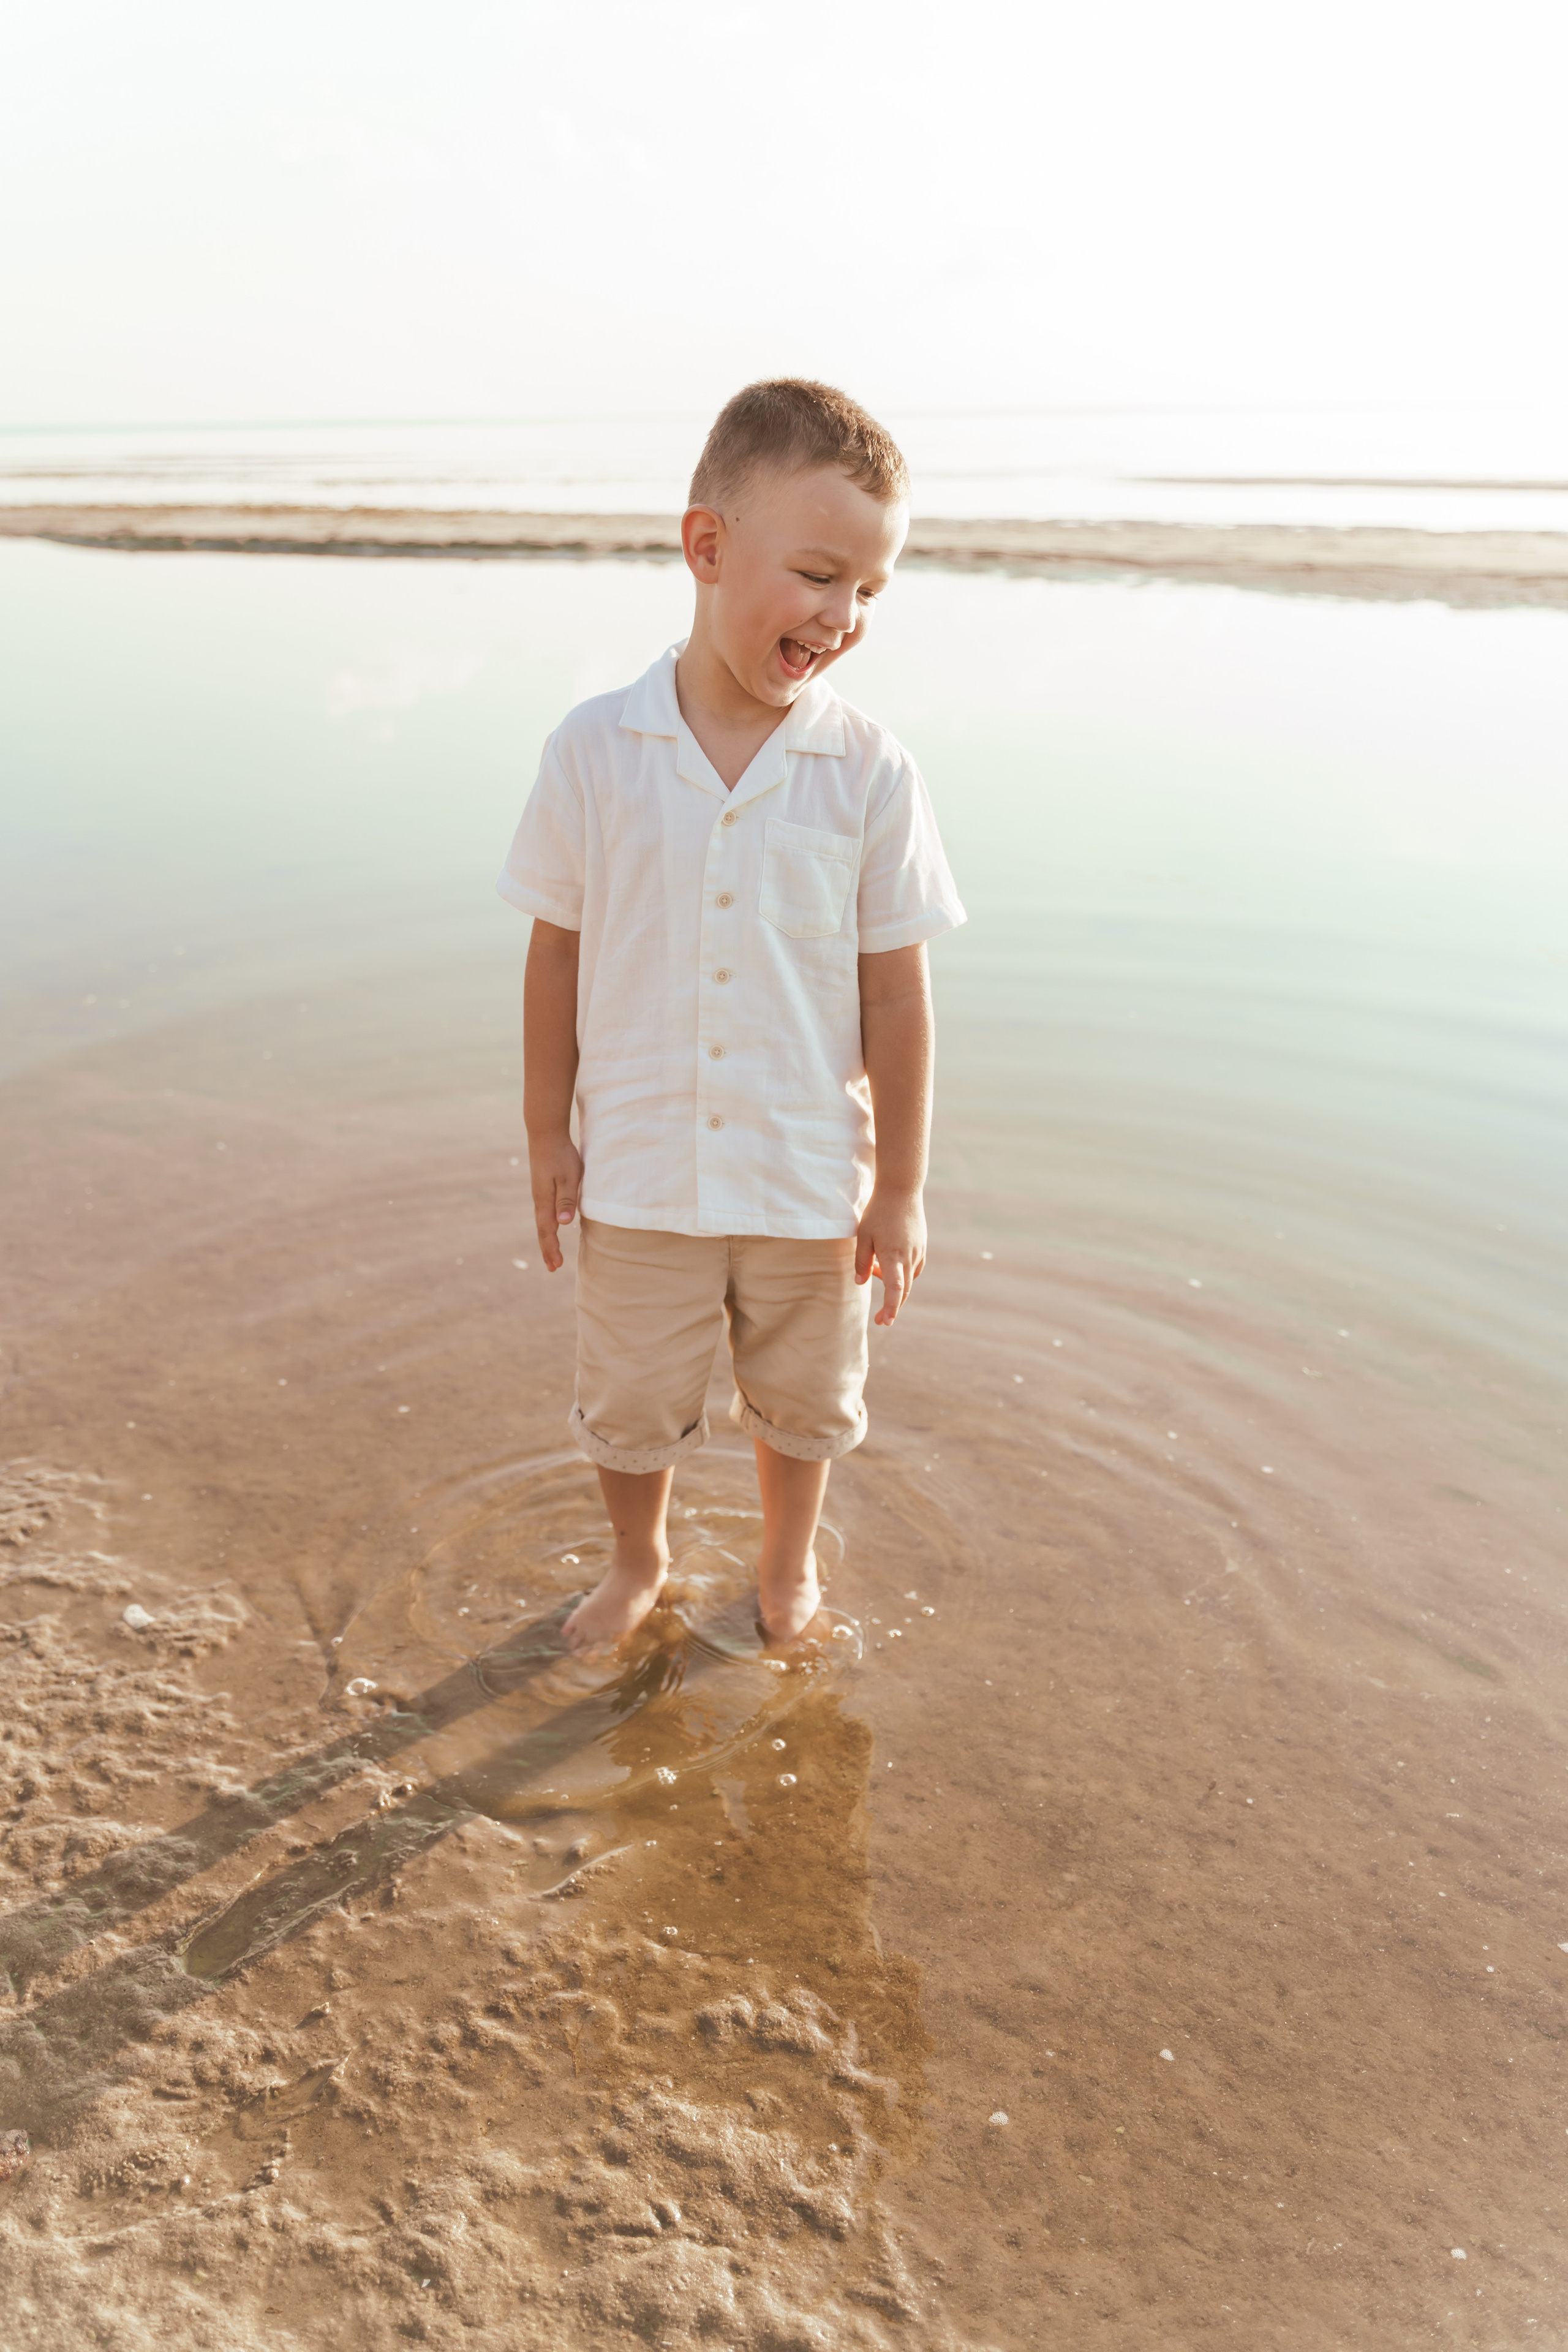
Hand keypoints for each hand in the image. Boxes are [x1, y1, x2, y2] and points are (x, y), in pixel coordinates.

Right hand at [529, 1130, 583, 1271]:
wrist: (545, 1133)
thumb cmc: (560, 1154)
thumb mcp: (569, 1177)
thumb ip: (567, 1200)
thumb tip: (563, 1224)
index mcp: (544, 1201)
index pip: (547, 1231)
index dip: (551, 1249)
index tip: (556, 1266)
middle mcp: (539, 1200)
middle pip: (542, 1230)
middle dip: (548, 1249)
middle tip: (553, 1267)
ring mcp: (539, 1193)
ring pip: (542, 1222)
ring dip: (547, 1239)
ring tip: (552, 1253)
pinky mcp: (543, 1187)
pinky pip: (544, 1212)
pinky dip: (547, 1225)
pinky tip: (552, 1227)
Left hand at [854, 1186, 926, 1325]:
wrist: (902, 1189)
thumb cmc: (878, 1211)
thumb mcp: (863, 1235)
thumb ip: (862, 1260)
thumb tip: (860, 1282)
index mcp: (893, 1255)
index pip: (895, 1289)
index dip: (892, 1307)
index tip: (886, 1321)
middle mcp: (909, 1256)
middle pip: (904, 1290)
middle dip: (893, 1307)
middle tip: (881, 1320)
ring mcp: (918, 1251)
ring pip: (908, 1279)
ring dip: (894, 1285)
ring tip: (875, 1271)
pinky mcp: (922, 1246)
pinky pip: (913, 1268)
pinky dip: (901, 1273)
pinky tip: (888, 1262)